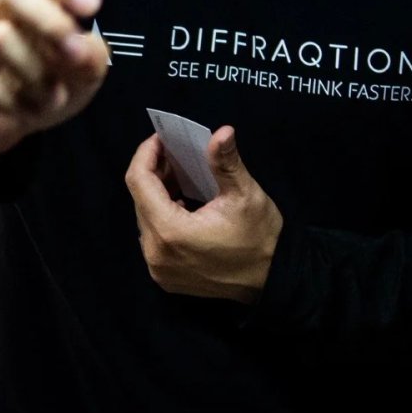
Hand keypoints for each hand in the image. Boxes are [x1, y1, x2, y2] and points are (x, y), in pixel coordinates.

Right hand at [0, 0, 108, 156]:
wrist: (3, 124)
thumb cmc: (46, 82)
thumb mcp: (82, 72)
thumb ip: (91, 57)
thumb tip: (84, 52)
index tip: (92, 8)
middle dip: (51, 22)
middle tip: (75, 55)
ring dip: (37, 75)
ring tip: (54, 99)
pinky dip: (14, 102)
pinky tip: (27, 112)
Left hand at [124, 126, 282, 302]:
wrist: (272, 280)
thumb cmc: (260, 236)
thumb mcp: (245, 194)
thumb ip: (225, 162)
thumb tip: (222, 132)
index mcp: (170, 231)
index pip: (139, 182)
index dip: (146, 154)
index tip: (161, 139)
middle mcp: (156, 253)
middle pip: (139, 200)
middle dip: (153, 172)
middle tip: (174, 154)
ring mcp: (158, 269)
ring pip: (144, 219)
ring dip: (156, 195)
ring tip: (179, 176)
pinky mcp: (165, 277)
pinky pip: (152, 238)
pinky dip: (161, 217)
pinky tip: (181, 204)